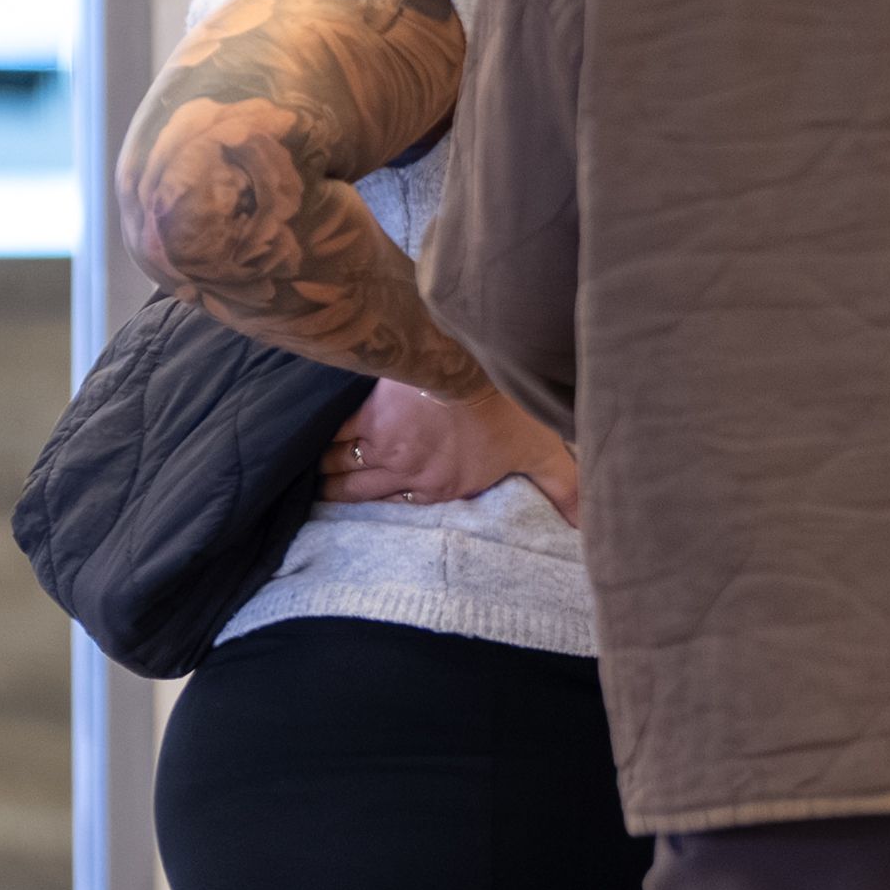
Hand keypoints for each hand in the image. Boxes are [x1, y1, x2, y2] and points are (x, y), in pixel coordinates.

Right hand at [315, 373, 576, 519]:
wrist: (475, 365)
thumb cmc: (510, 408)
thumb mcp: (544, 452)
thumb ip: (564, 488)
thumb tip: (588, 524)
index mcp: (441, 487)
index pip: (398, 506)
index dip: (376, 504)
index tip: (357, 500)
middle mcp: (405, 473)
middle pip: (354, 491)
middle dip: (335, 491)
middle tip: (317, 487)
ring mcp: (381, 445)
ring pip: (336, 466)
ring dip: (321, 467)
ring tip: (305, 465)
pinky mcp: (364, 415)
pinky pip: (328, 433)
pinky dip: (314, 435)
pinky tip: (301, 433)